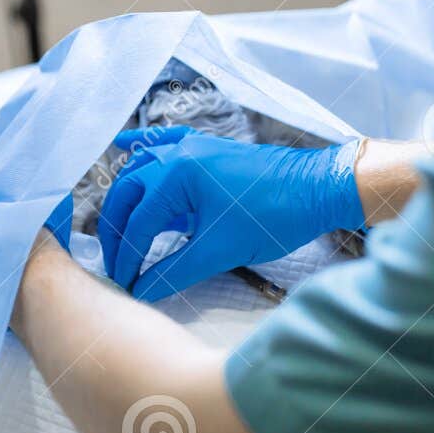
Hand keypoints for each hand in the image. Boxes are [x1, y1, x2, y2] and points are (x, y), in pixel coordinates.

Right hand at [98, 130, 363, 301]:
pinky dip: (141, 149)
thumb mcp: (220, 250)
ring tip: (117, 230)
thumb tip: (142, 289)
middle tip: (115, 262)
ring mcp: (191, 146)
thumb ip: (175, 270)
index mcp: (177, 174)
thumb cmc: (273, 215)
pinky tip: (122, 146)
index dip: (128, 255)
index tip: (124, 282)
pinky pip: (163, 143)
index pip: (138, 220)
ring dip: (125, 198)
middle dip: (117, 229)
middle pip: (128, 192)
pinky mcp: (205, 149)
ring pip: (140, 168)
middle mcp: (177, 153)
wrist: (318, 188)